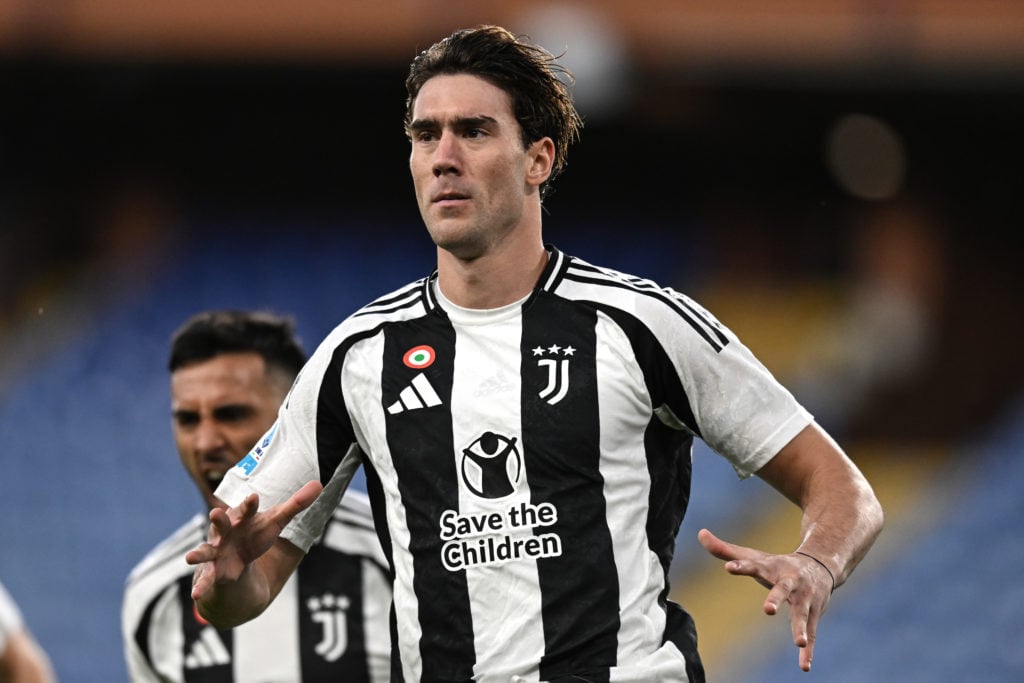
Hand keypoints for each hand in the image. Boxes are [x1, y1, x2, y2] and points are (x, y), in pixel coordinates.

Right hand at [186, 480, 322, 600]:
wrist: (235, 558)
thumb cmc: (256, 533)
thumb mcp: (277, 521)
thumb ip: (295, 505)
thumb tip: (319, 484)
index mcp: (241, 518)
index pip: (246, 509)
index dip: (249, 504)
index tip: (254, 498)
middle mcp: (225, 532)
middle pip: (221, 524)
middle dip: (218, 519)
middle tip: (215, 513)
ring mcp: (216, 551)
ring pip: (205, 551)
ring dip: (198, 554)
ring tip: (189, 558)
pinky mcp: (212, 570)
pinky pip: (205, 578)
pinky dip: (201, 586)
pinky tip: (196, 595)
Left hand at [697, 528, 832, 671]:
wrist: (821, 565)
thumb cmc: (778, 564)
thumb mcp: (753, 556)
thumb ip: (725, 550)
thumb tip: (700, 533)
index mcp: (771, 567)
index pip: (753, 565)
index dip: (741, 566)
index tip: (729, 567)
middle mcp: (790, 581)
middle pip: (782, 589)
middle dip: (776, 598)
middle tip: (768, 610)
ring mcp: (804, 598)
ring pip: (802, 613)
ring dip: (800, 627)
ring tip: (798, 642)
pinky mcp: (813, 613)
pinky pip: (812, 633)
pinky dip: (808, 650)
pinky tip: (804, 666)